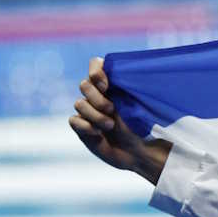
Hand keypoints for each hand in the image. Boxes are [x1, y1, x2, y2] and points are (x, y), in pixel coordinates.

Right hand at [69, 57, 171, 183]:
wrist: (140, 151)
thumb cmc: (144, 127)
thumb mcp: (142, 104)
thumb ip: (133, 86)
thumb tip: (130, 70)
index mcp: (113, 84)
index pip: (96, 64)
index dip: (96, 71)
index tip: (105, 85)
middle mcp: (99, 95)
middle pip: (84, 85)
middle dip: (97, 98)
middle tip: (112, 109)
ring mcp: (89, 111)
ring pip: (79, 104)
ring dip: (95, 115)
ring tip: (110, 126)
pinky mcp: (82, 127)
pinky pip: (73, 120)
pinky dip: (85, 126)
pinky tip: (97, 134)